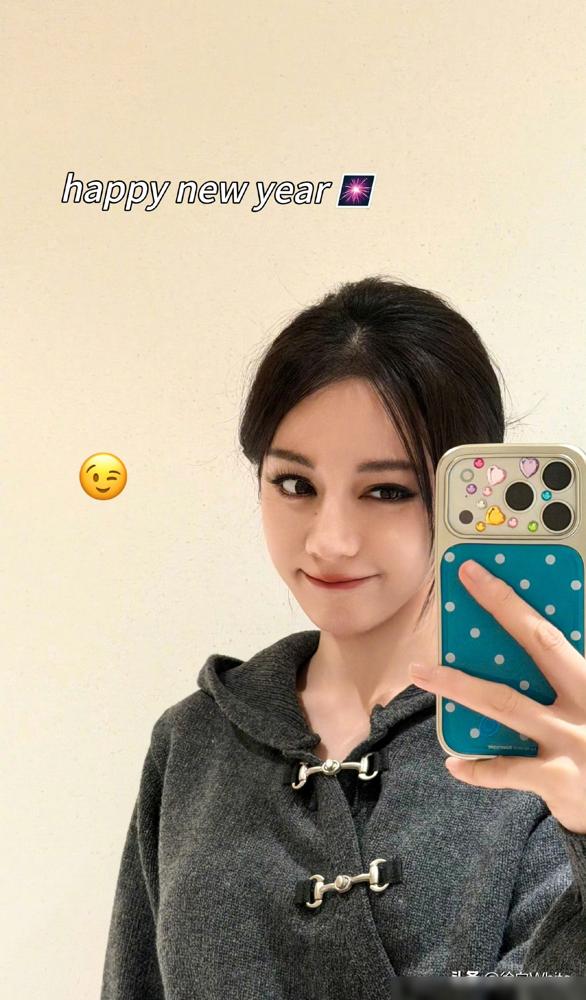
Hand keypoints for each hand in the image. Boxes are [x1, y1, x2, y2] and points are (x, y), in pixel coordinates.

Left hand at [409, 558, 585, 834]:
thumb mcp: (585, 696)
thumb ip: (565, 674)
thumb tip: (522, 639)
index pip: (551, 630)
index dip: (512, 599)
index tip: (478, 572)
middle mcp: (584, 701)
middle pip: (538, 646)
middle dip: (499, 608)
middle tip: (464, 583)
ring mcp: (571, 740)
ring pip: (506, 704)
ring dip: (458, 686)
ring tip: (420, 671)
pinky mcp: (559, 779)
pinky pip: (506, 770)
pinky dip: (477, 768)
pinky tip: (454, 762)